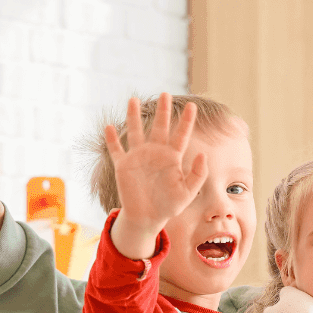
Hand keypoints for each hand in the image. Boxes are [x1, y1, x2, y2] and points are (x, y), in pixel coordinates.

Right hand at [105, 95, 206, 256]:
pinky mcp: (123, 166)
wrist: (148, 218)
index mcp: (172, 158)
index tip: (193, 106)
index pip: (181, 135)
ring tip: (133, 99)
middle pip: (159, 127)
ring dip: (133, 116)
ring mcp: (138, 157)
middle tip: (165, 94)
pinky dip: (112, 139)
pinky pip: (116, 150)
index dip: (187, 121)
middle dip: (163, 111)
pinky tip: (109, 127)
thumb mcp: (187, 192)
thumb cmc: (169, 206)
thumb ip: (197, 174)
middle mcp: (155, 153)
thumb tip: (202, 154)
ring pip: (136, 132)